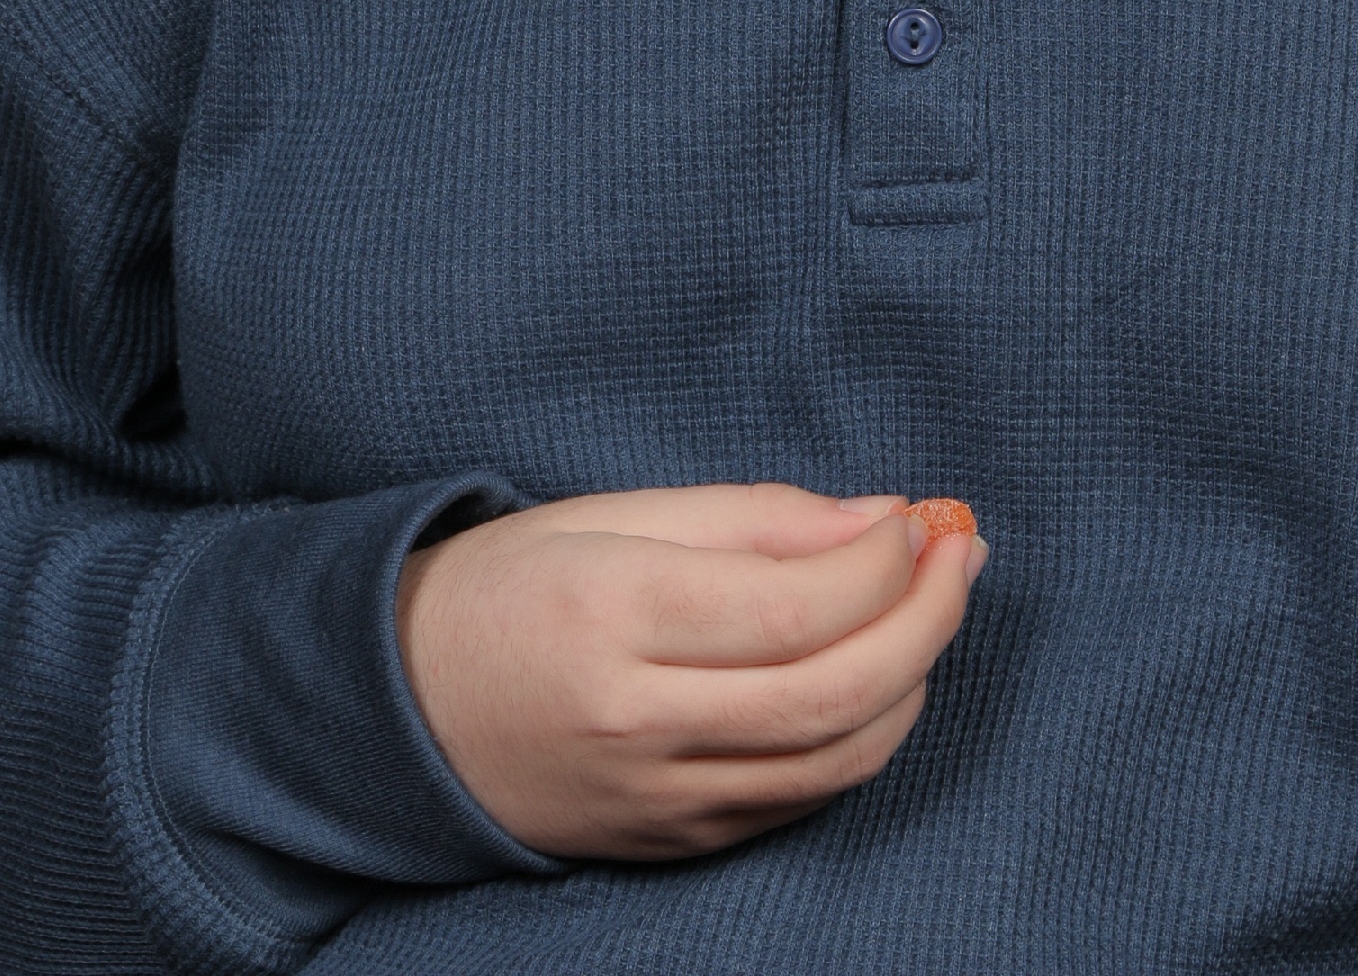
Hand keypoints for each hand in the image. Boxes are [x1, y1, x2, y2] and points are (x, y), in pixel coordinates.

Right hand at [395, 482, 986, 858]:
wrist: (396, 708)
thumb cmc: (510, 584)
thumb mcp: (616, 513)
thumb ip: (754, 519)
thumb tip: (883, 519)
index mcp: (614, 612)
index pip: (796, 606)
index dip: (885, 563)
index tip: (923, 517)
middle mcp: (636, 720)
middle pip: (831, 693)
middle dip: (926, 621)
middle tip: (961, 556)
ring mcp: (654, 799)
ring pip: (832, 762)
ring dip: (911, 684)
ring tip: (932, 610)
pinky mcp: (666, 843)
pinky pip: (796, 803)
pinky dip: (859, 740)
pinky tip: (876, 678)